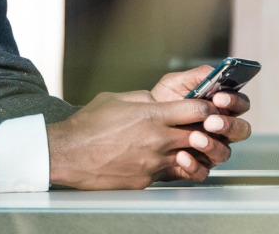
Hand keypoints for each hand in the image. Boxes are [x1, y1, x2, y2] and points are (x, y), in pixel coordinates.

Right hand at [46, 91, 223, 189]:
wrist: (70, 154)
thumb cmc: (89, 124)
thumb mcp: (117, 99)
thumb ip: (143, 98)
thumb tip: (158, 101)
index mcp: (153, 115)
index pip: (197, 110)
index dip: (208, 107)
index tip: (208, 107)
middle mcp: (159, 140)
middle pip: (200, 135)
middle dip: (206, 130)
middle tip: (204, 127)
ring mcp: (155, 162)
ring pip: (189, 156)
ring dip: (190, 150)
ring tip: (183, 144)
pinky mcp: (148, 179)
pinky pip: (169, 172)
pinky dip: (169, 165)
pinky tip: (159, 158)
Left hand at [147, 65, 252, 181]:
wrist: (139, 123)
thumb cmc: (162, 101)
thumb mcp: (175, 83)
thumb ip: (198, 76)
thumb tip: (216, 72)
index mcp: (220, 108)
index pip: (240, 104)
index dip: (234, 101)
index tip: (219, 98)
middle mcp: (221, 130)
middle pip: (241, 130)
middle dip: (229, 125)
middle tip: (211, 121)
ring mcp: (211, 150)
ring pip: (225, 153)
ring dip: (212, 145)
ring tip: (194, 137)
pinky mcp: (197, 166)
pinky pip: (203, 172)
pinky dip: (194, 165)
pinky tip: (182, 156)